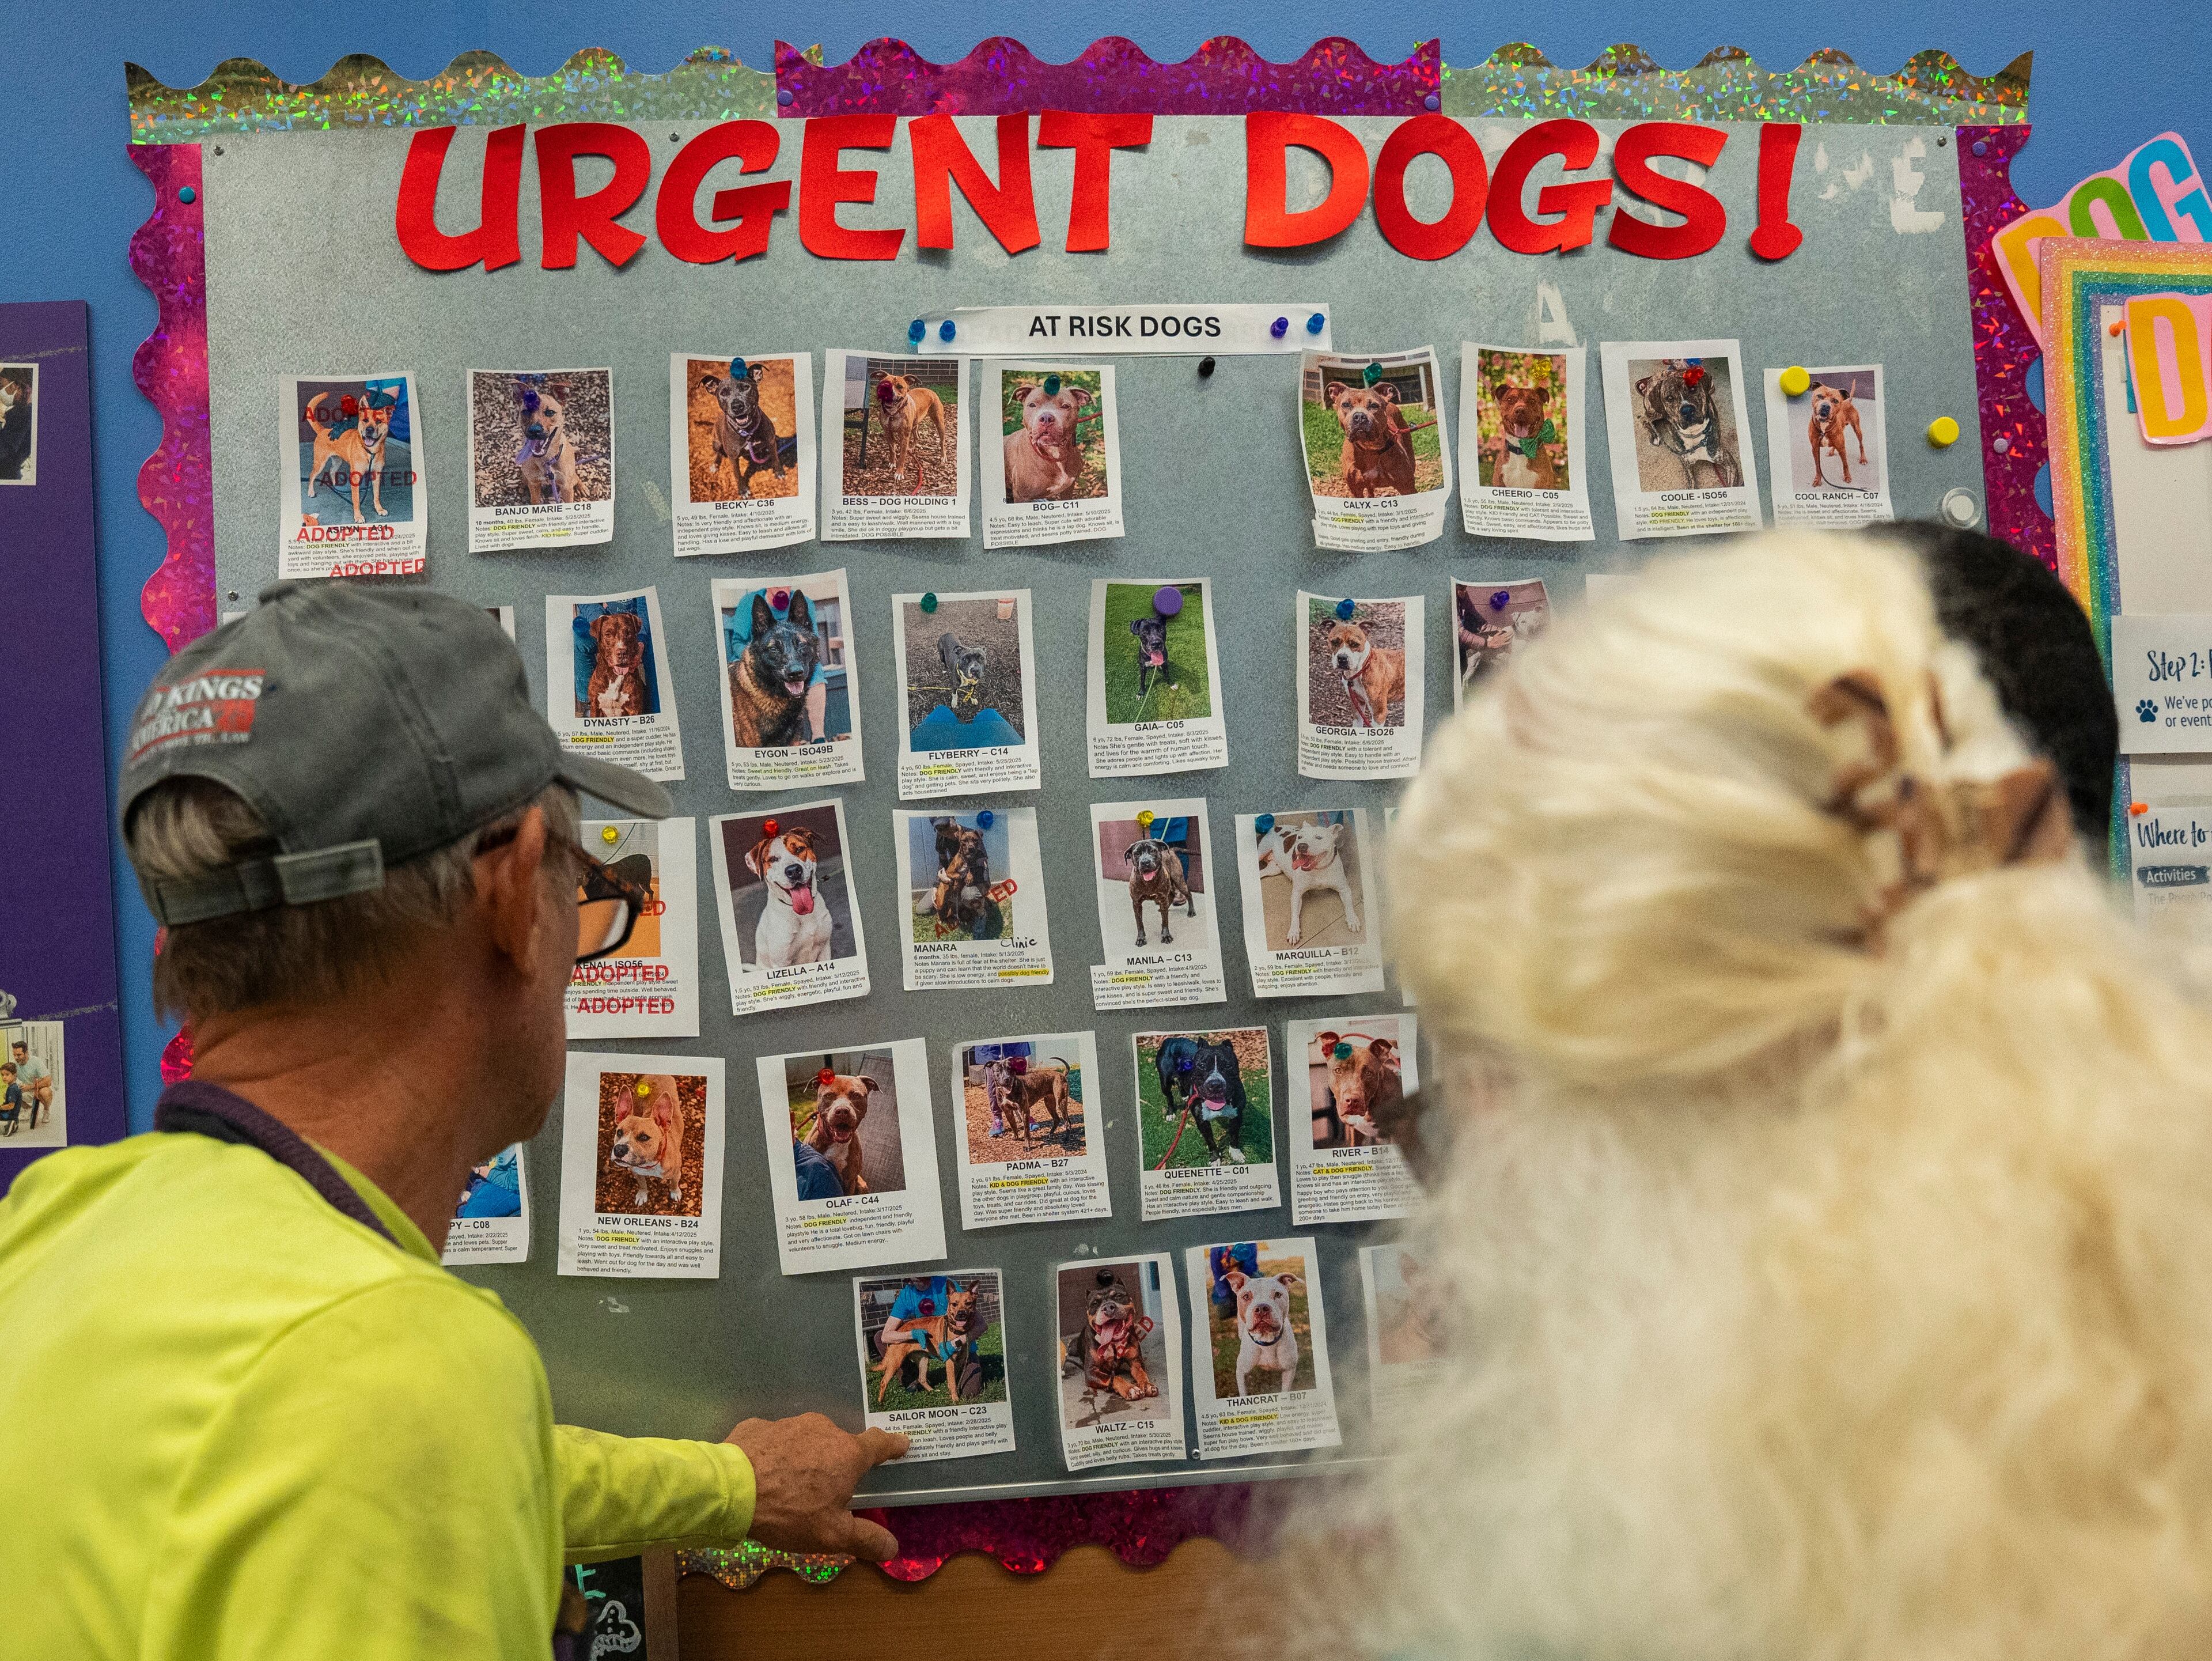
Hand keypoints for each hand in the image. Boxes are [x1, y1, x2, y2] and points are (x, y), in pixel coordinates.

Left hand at [723, 1412, 908, 1561]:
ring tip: (791, 1485)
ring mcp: (790, 1424)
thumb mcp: (831, 1535)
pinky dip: (775, 1455)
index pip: (879, 1443)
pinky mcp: (760, 1426)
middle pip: (839, 1445)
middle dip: (837, 1463)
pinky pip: (775, 1441)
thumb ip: (866, 1539)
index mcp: (847, 1454)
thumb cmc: (790, 1511)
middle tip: (827, 1489)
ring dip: (805, 1458)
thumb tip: (893, 1547)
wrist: (731, 1490)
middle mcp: (823, 1430)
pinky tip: (763, 1475)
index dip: (893, 1445)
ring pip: (806, 1441)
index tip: (902, 1444)